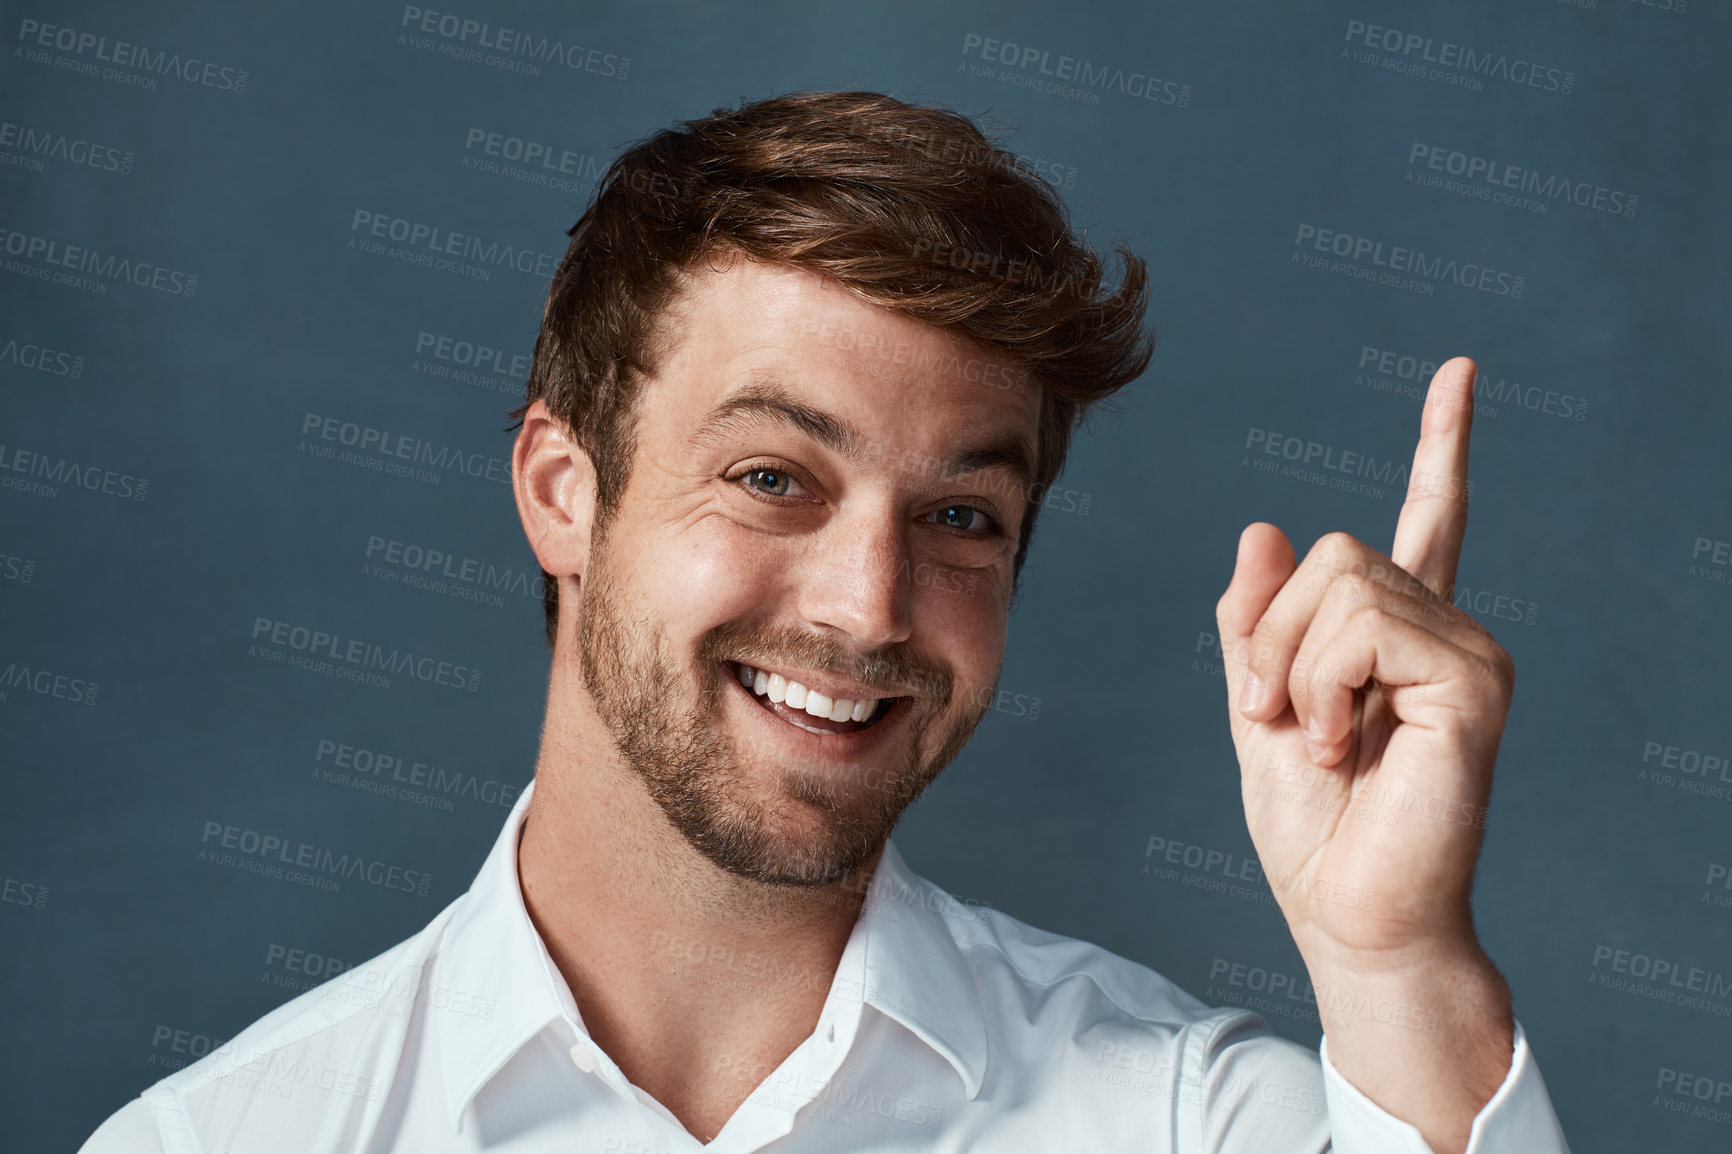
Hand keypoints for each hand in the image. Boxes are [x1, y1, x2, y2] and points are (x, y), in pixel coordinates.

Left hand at [1215, 357, 1513, 967]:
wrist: (1348, 915)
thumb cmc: (1312, 828)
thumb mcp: (1260, 704)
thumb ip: (1257, 621)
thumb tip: (1265, 525)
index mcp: (1400, 634)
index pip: (1427, 519)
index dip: (1442, 444)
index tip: (1459, 371)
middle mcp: (1446, 630)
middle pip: (1334, 551)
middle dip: (1275, 635)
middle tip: (1283, 717)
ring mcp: (1469, 652)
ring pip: (1344, 582)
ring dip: (1295, 666)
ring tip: (1322, 740)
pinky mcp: (1473, 682)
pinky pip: (1366, 626)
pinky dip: (1324, 685)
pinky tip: (1347, 746)